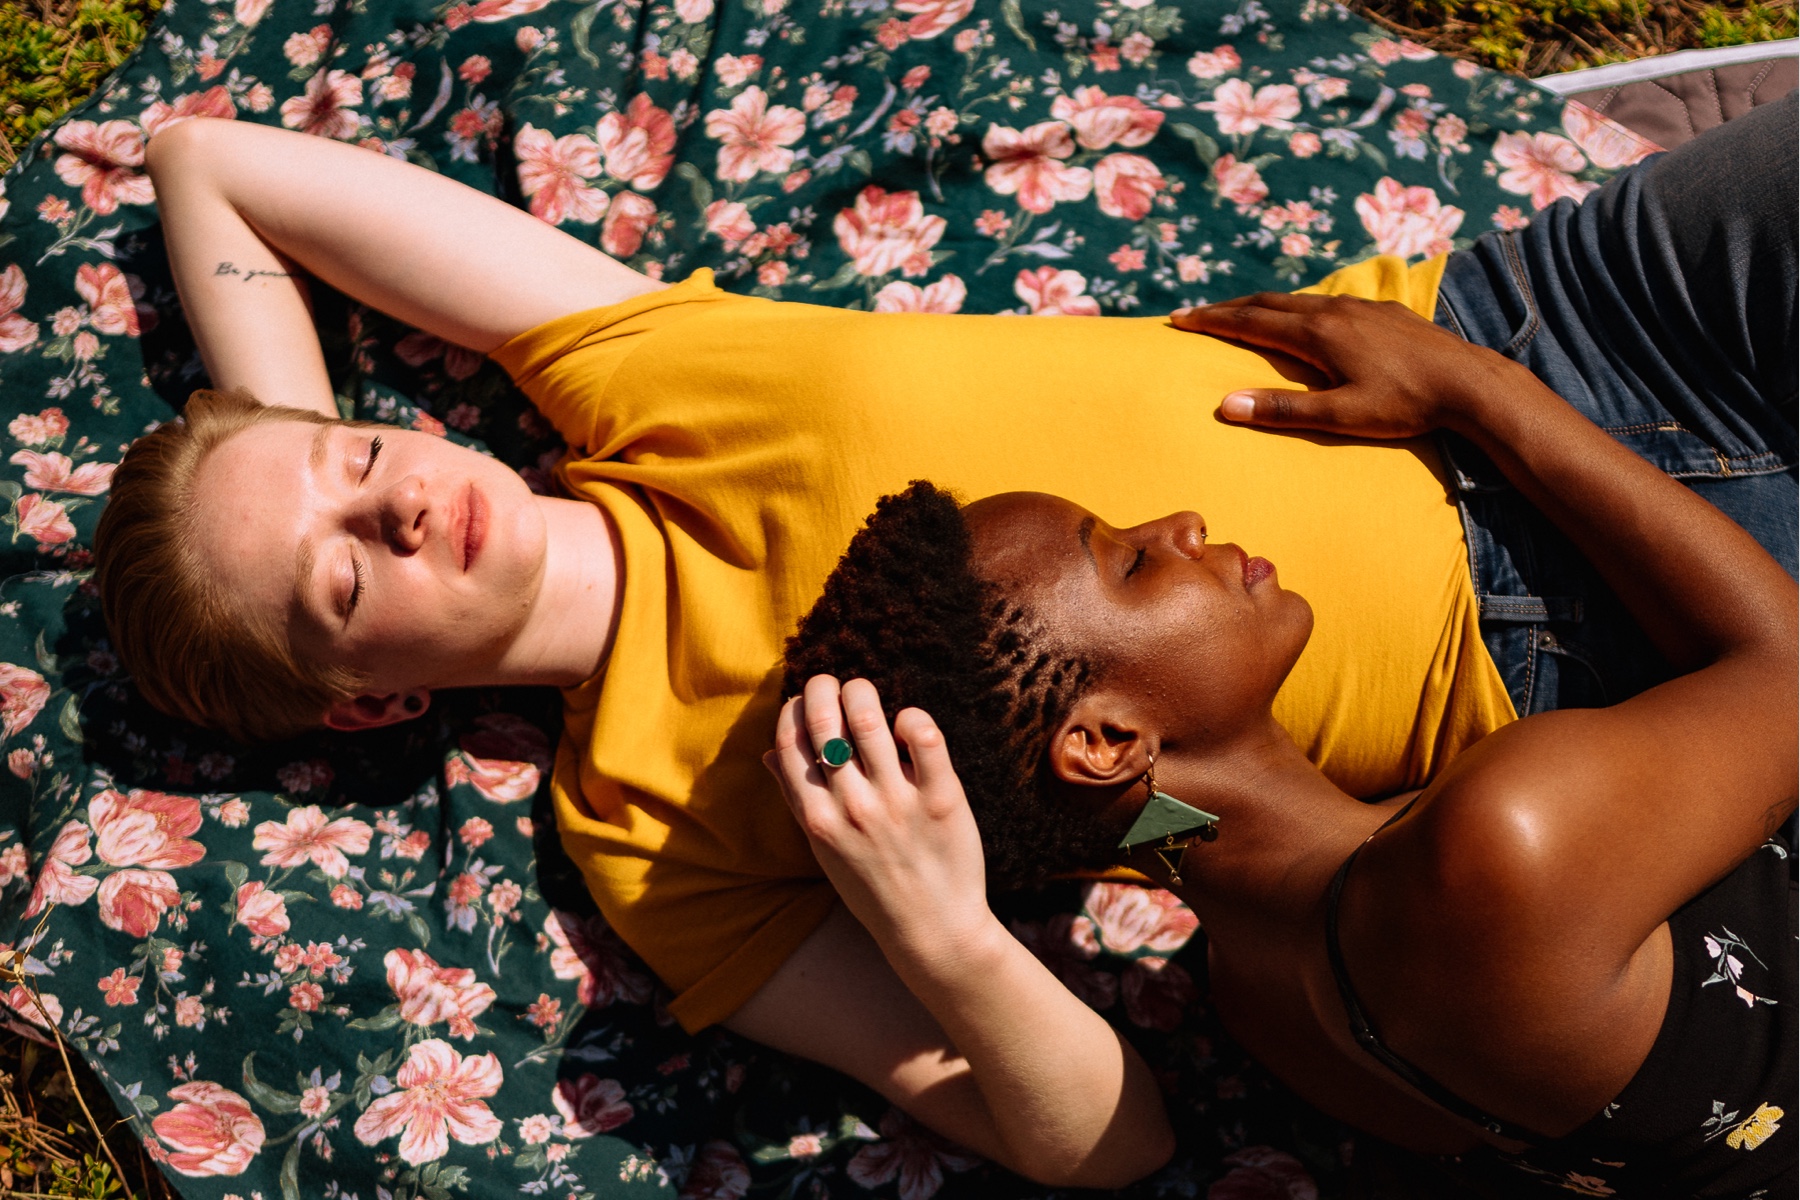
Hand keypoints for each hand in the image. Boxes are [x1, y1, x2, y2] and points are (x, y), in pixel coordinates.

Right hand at [766, 676, 994, 962]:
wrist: (933, 931)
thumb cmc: (873, 888)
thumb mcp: (824, 850)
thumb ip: (798, 799)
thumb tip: (769, 754)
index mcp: (817, 819)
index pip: (789, 742)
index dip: (794, 708)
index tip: (806, 701)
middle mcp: (852, 808)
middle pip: (824, 722)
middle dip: (823, 687)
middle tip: (834, 685)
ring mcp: (896, 803)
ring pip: (869, 720)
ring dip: (862, 694)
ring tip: (866, 696)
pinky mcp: (941, 799)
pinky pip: (924, 737)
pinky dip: (912, 719)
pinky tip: (908, 725)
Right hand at [1170, 291, 1517, 438]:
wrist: (1469, 383)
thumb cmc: (1406, 405)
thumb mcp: (1341, 417)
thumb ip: (1283, 411)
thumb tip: (1225, 404)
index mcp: (1318, 333)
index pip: (1251, 321)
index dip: (1213, 321)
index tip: (1180, 320)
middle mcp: (1335, 310)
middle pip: (1270, 302)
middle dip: (1229, 308)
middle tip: (1197, 314)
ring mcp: (1362, 306)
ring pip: (1300, 299)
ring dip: (1265, 305)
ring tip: (1244, 313)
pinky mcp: (1385, 311)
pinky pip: (1330, 302)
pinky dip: (1300, 307)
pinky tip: (1308, 317)